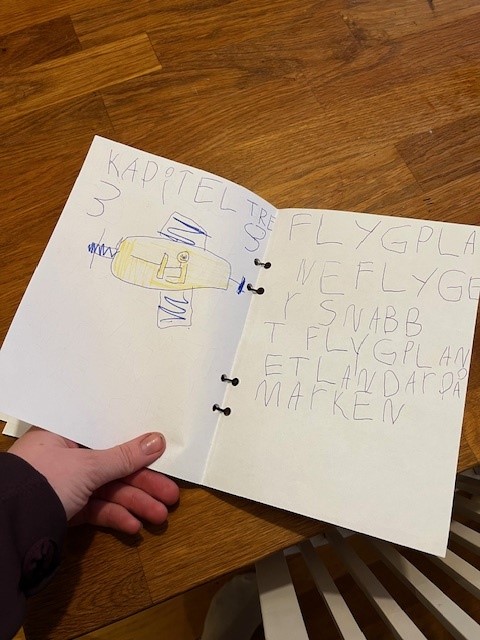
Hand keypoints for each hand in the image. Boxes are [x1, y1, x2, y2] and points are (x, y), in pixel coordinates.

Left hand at [9, 427, 179, 533]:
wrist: (7, 530)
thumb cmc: (44, 480)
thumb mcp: (88, 466)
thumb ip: (124, 456)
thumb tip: (158, 440)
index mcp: (63, 434)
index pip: (106, 434)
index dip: (135, 444)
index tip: (160, 454)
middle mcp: (64, 456)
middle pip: (112, 466)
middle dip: (142, 483)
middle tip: (171, 495)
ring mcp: (65, 484)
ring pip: (107, 490)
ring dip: (134, 503)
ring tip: (159, 517)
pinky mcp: (65, 509)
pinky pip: (95, 509)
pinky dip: (114, 517)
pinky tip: (133, 527)